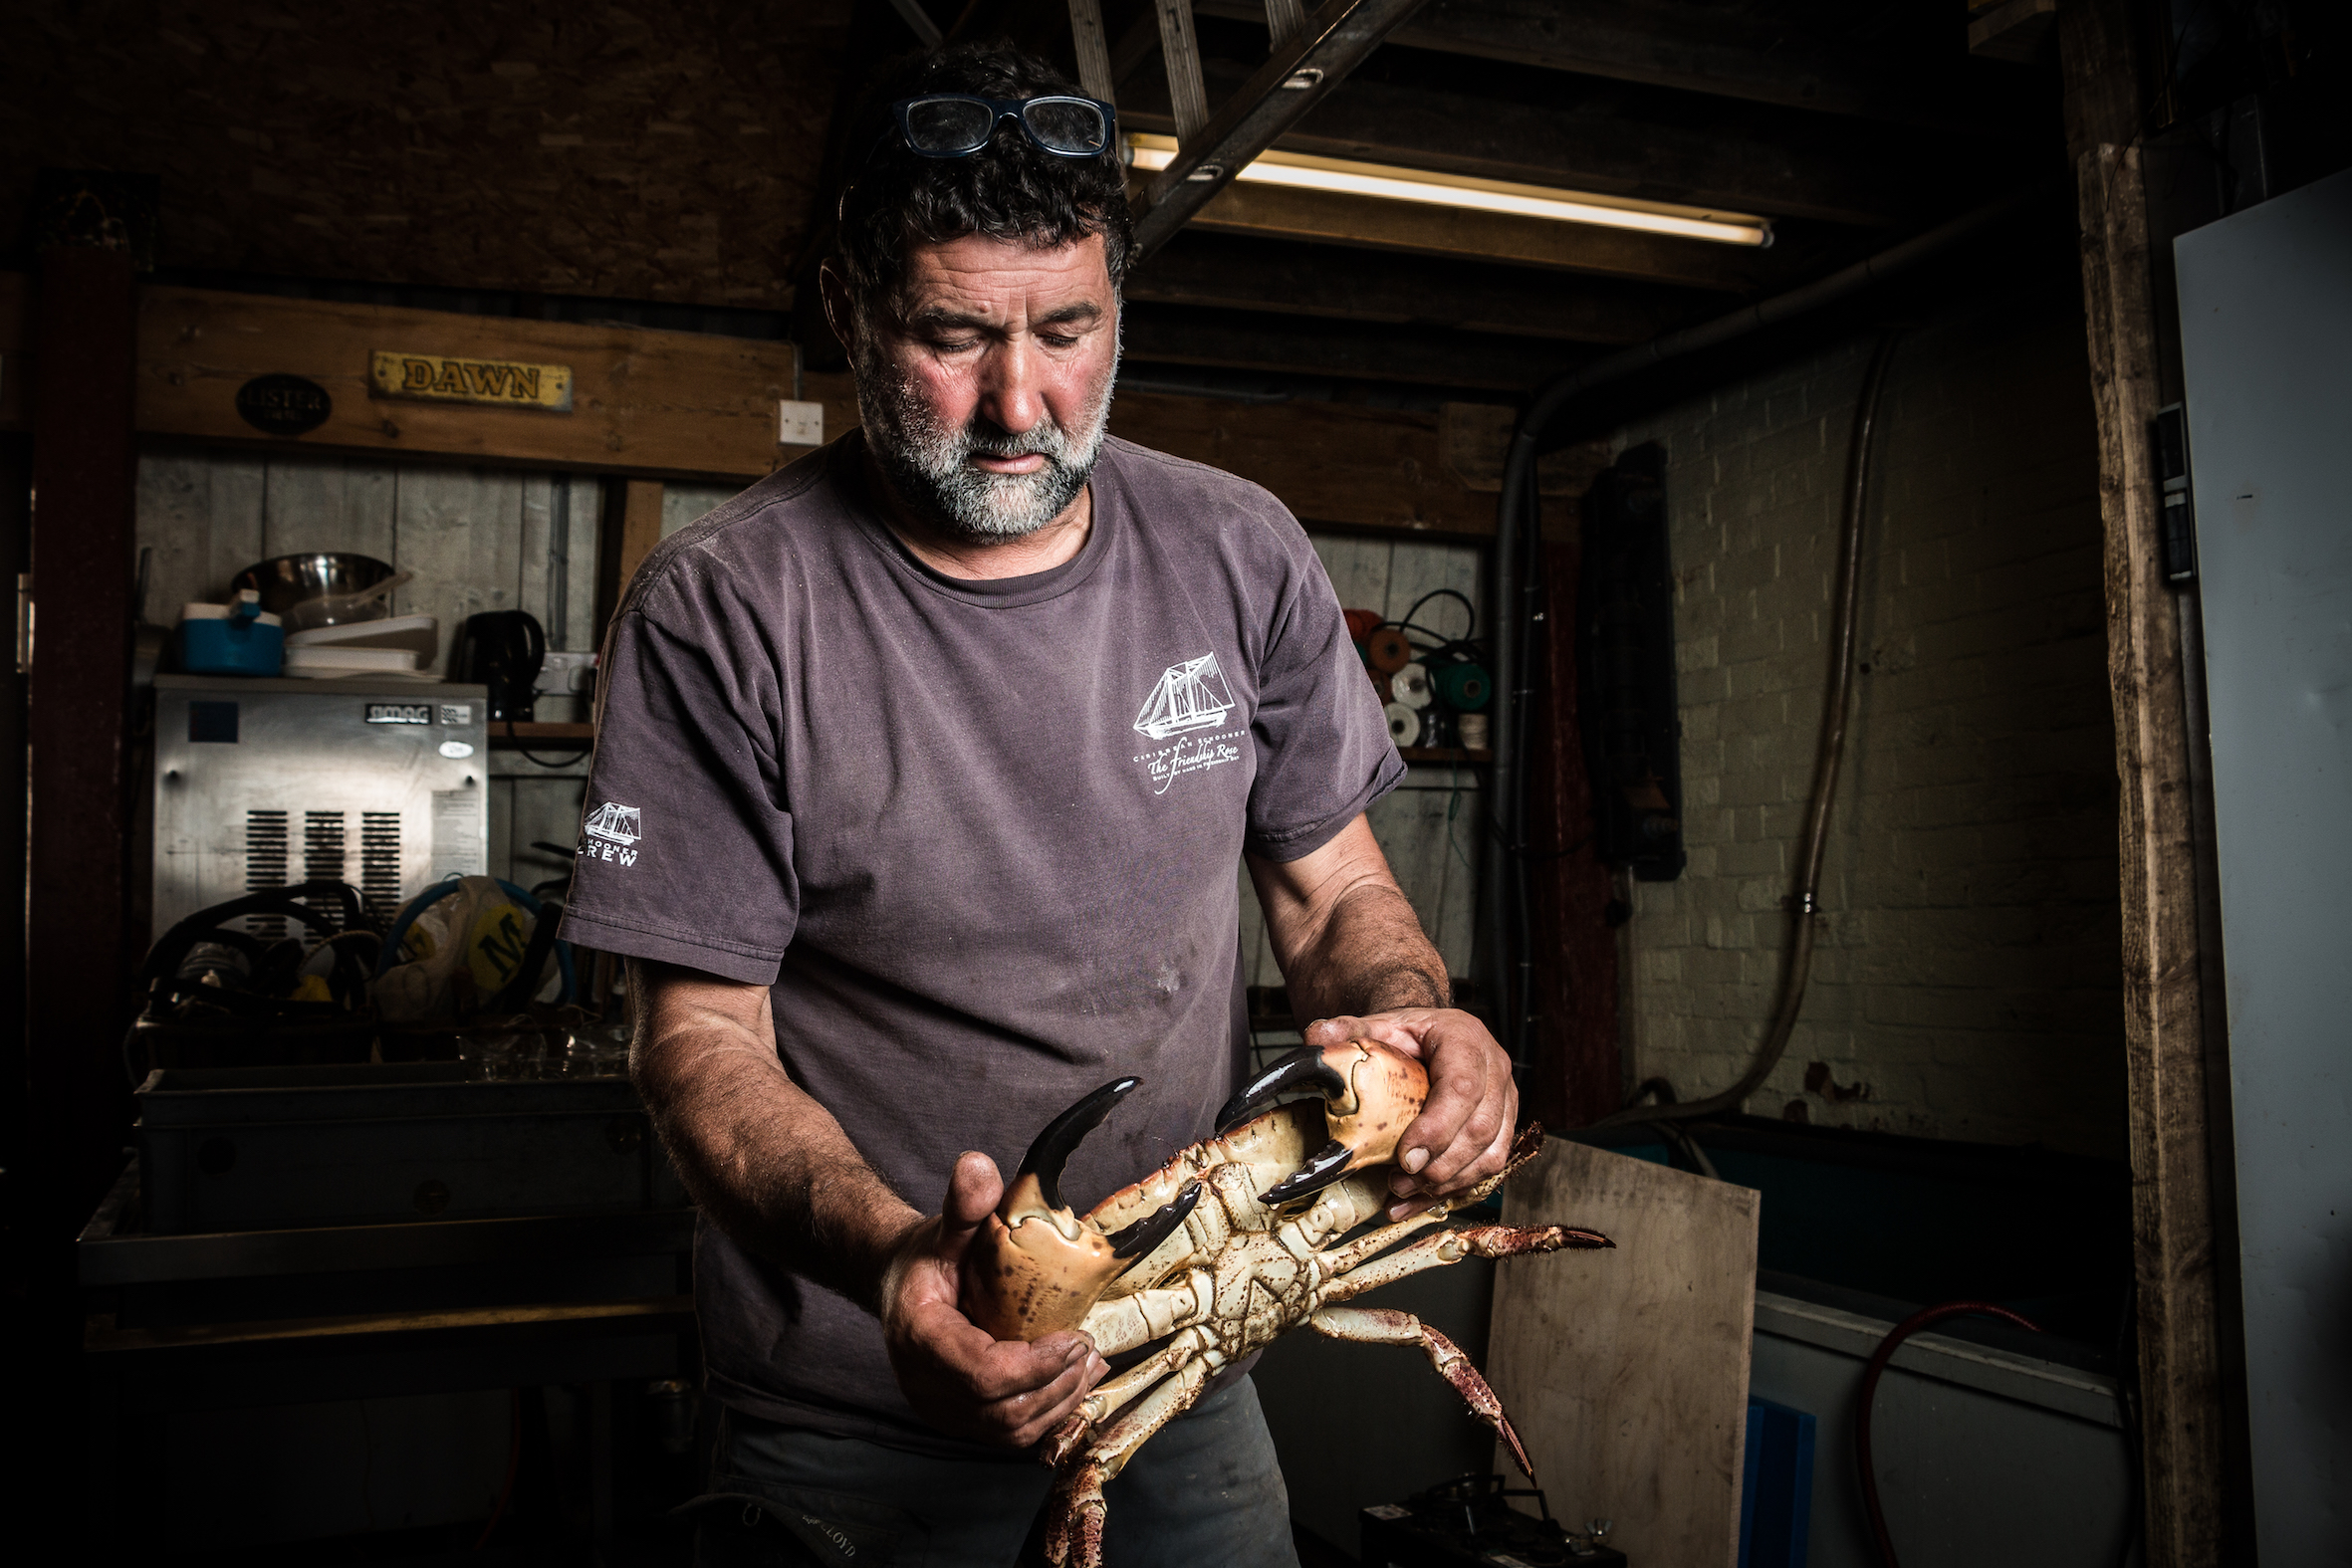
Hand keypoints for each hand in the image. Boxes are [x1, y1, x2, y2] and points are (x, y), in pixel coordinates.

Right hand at [877, 1150, 1109, 1448]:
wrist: (901, 1287)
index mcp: (920, 1337)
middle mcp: (925, 1384)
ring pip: (1009, 1431)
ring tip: (1089, 1366)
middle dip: (1056, 1384)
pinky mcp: (960, 1421)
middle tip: (1091, 1350)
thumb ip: (963, 1203)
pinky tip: (1071, 1384)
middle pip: (1002, 1411)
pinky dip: (1046, 1415)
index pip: (983, 1374)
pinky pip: (1008, 1434)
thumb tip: (978, 1164)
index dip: (1036, 1365)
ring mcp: (942, 1410)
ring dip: (1058, 1403)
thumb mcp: (944, 1227)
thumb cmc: (928, 1259)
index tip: (1076, 1339)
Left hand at [1303, 1008, 1517, 1221]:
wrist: (1431, 1039)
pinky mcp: (1501, 1130)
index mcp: (1466, 1040)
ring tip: (1403, 1191)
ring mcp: (1504, 1103)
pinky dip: (1452, 1192)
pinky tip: (1416, 1203)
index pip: (1463, 1087)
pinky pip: (1487, 1170)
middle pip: (1481, 1128)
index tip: (1406, 1155)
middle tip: (1400, 1180)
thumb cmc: (1409, 1035)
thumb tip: (1316, 1037)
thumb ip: (1348, 1029)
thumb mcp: (1378, 1025)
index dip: (1438, 1126)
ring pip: (1490, 1155)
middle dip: (1440, 1165)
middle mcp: (1494, 1071)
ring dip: (1447, 1182)